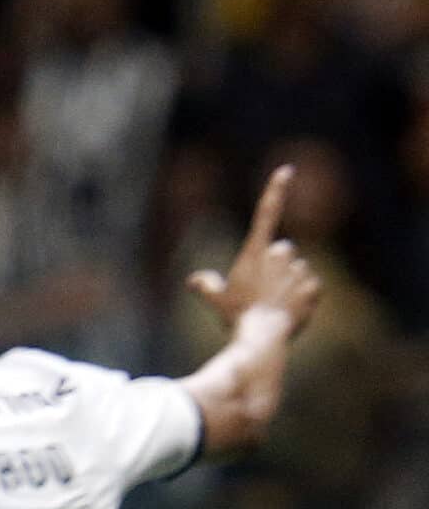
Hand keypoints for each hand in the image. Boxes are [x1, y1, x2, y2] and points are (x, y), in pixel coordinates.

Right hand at [186, 165, 321, 334]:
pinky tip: (290, 312)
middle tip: (261, 291)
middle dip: (276, 265)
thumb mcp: (216, 301)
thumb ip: (206, 286)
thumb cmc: (235, 317)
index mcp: (255, 252)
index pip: (265, 214)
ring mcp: (298, 270)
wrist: (262, 338)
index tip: (286, 170)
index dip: (276, 190)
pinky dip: (303, 298)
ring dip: (289, 283)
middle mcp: (279, 255)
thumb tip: (195, 280)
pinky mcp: (313, 287)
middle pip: (282, 251)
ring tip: (274, 306)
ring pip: (298, 270)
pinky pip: (311, 287)